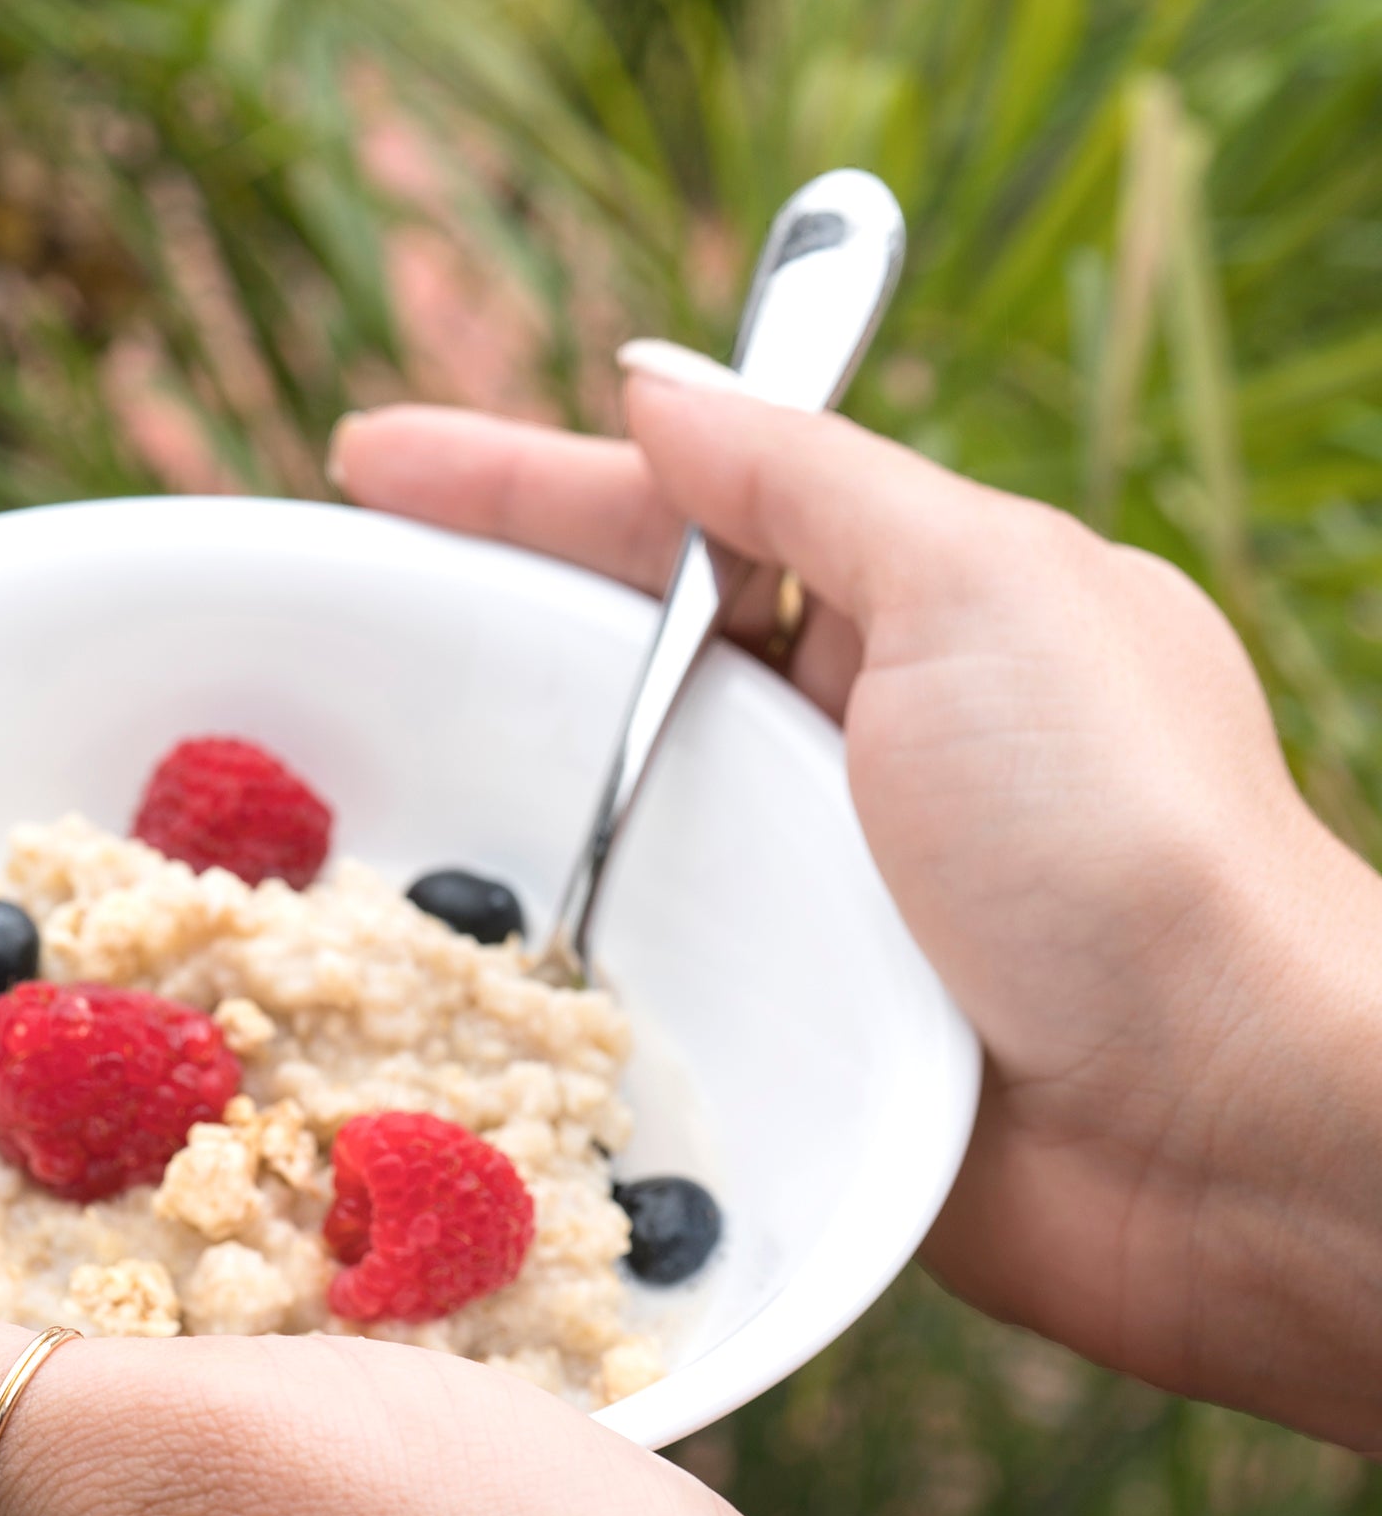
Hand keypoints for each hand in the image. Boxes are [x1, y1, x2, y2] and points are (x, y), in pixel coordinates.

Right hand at [330, 357, 1381, 1454]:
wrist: (1216, 1136)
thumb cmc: (1118, 838)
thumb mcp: (979, 592)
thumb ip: (804, 482)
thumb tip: (650, 380)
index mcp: (893, 615)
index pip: (661, 518)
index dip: (507, 482)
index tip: (362, 460)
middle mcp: (833, 750)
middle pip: (607, 667)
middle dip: (462, 636)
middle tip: (299, 628)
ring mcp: (793, 897)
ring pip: (596, 824)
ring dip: (473, 806)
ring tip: (306, 800)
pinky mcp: (770, 1030)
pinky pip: (618, 973)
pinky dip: (528, 958)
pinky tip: (420, 958)